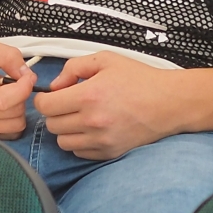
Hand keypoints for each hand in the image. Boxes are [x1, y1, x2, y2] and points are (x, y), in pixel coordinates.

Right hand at [0, 38, 36, 136]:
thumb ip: (9, 57)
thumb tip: (28, 76)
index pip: (3, 101)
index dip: (23, 88)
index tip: (27, 76)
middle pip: (14, 112)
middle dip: (20, 94)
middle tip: (8, 82)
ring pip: (16, 124)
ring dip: (17, 107)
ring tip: (1, 93)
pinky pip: (12, 132)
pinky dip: (12, 119)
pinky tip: (1, 105)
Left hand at [32, 50, 184, 160]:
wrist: (169, 103)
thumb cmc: (140, 79)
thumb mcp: (106, 59)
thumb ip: (74, 67)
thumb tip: (55, 85)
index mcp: (89, 95)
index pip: (46, 106)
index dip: (43, 99)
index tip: (50, 96)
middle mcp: (92, 121)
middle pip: (52, 125)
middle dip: (55, 113)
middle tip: (67, 104)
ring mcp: (101, 140)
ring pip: (63, 142)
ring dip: (65, 130)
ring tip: (79, 117)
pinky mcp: (109, 152)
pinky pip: (79, 152)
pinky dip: (80, 142)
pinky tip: (91, 129)